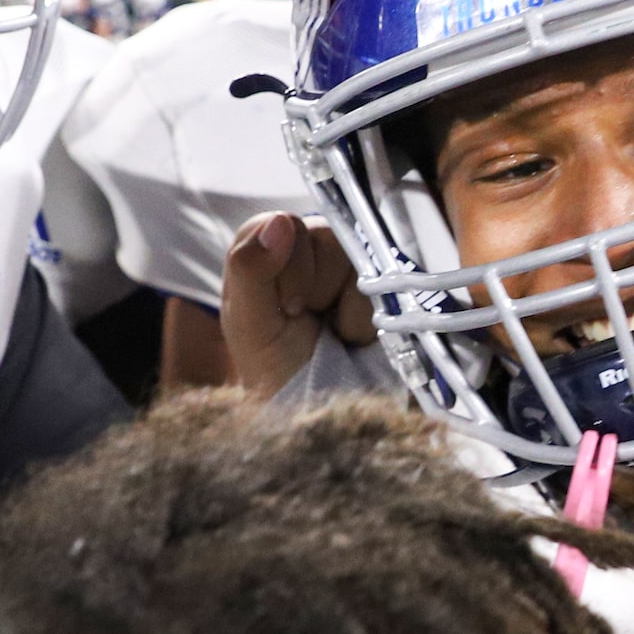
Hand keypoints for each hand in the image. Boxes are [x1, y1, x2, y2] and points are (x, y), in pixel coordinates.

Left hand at [220, 211, 373, 399]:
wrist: (321, 411)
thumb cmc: (276, 371)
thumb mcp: (251, 325)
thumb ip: (251, 271)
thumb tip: (279, 221)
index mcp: (261, 254)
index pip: (280, 224)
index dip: (288, 264)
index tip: (289, 307)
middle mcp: (302, 252)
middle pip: (321, 235)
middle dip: (316, 287)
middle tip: (310, 321)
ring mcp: (341, 267)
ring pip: (354, 255)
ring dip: (344, 304)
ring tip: (333, 332)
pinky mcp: (375, 284)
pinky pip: (382, 280)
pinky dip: (366, 315)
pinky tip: (354, 335)